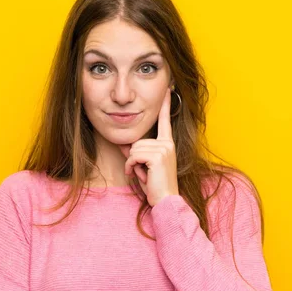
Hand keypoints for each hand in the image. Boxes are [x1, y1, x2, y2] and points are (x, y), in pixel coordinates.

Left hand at [118, 87, 178, 206]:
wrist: (165, 200)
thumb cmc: (156, 185)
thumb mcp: (144, 167)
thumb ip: (135, 153)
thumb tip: (123, 144)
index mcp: (167, 144)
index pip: (165, 121)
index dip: (165, 105)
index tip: (169, 89)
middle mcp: (168, 144)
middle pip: (137, 140)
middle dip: (134, 158)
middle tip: (144, 172)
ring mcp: (164, 149)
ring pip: (134, 148)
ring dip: (133, 164)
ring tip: (144, 174)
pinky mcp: (158, 155)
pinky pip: (134, 155)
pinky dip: (132, 167)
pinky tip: (141, 176)